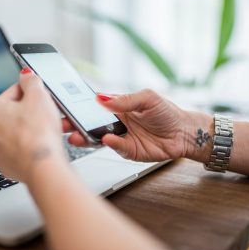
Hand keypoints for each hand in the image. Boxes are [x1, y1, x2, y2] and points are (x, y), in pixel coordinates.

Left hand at [0, 68, 67, 184]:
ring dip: (34, 130)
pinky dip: (32, 147)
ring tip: (51, 131)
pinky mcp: (8, 165)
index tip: (43, 98)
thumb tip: (26, 75)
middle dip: (34, 113)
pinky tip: (43, 145)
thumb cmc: (38, 134)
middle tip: (50, 115)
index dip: (33, 94)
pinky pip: (22, 150)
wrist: (43, 167)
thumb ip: (32, 81)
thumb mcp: (39, 96)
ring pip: (19, 133)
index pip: (13, 93)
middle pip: (16, 114)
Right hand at [66, 89, 211, 161]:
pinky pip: (117, 148)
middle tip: (62, 125)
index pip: (94, 106)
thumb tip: (102, 98)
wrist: (185, 133)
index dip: (80, 107)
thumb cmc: (168, 113)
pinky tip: (106, 139)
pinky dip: (111, 144)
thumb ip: (125, 100)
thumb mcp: (147, 98)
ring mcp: (122, 137)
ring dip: (86, 138)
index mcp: (119, 107)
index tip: (66, 106)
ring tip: (76, 136)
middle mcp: (117, 123)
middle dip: (75, 125)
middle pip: (91, 124)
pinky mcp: (129, 151)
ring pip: (99, 138)